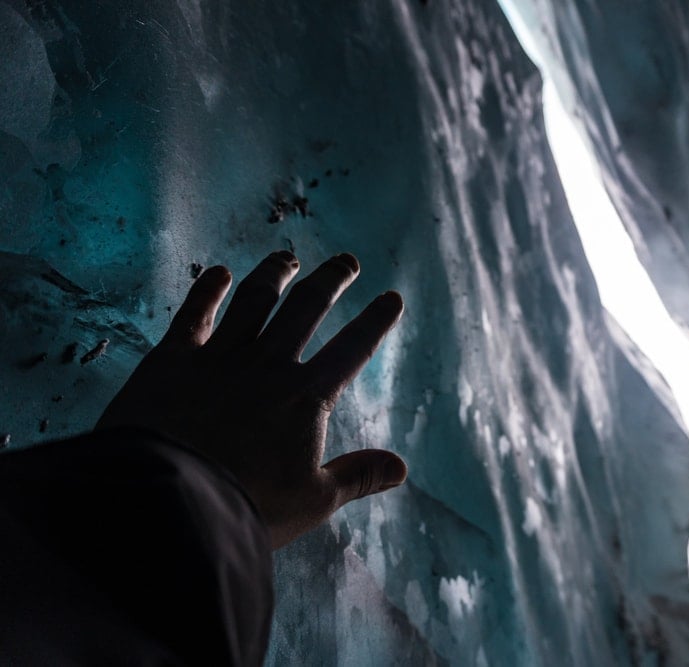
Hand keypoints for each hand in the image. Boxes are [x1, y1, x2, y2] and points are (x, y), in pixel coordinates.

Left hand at [97, 251, 406, 548]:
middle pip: (307, 308)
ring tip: (287, 258)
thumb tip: (401, 467)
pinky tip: (216, 273)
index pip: (351, 349)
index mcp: (306, 397)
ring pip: (254, 301)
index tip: (392, 298)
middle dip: (332, 281)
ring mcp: (219, 357)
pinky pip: (193, 314)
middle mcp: (267, 365)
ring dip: (274, 275)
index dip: (375, 322)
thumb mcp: (313, 500)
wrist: (168, 502)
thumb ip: (357, 476)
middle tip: (347, 262)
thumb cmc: (247, 507)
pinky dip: (206, 290)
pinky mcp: (172, 360)